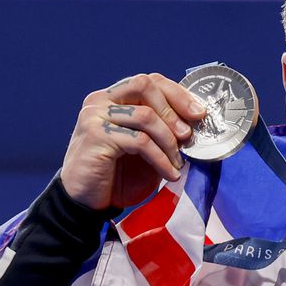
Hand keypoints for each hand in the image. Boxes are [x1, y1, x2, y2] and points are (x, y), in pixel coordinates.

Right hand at [60, 73, 206, 209]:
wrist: (86, 203)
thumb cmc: (116, 176)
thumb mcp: (146, 150)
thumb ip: (162, 132)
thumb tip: (195, 124)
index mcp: (113, 99)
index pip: (148, 82)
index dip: (177, 94)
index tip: (199, 113)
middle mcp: (101, 101)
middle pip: (144, 85)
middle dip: (173, 109)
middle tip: (188, 135)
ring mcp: (95, 116)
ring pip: (145, 115)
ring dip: (169, 141)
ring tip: (178, 162)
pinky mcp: (96, 136)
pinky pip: (140, 141)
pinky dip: (161, 159)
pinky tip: (170, 174)